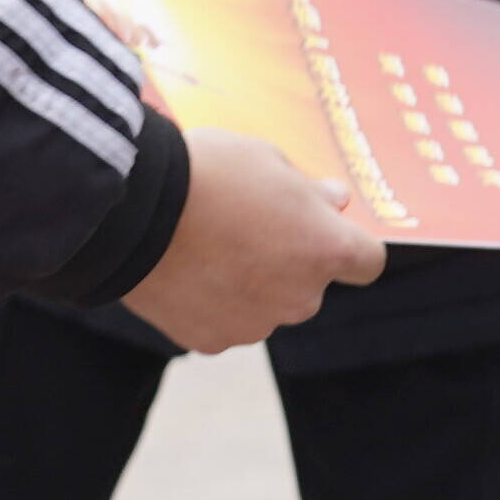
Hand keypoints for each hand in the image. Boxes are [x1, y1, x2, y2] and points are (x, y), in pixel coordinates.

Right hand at [129, 126, 384, 350]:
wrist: (132, 214)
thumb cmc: (207, 174)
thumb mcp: (267, 159)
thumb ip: (308, 190)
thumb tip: (334, 200)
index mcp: (326, 249)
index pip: (367, 261)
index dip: (349, 245)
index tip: (322, 228)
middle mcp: (300, 298)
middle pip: (309, 285)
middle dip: (289, 261)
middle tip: (246, 225)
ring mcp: (256, 325)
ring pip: (265, 306)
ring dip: (250, 284)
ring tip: (206, 246)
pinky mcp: (212, 341)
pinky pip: (224, 321)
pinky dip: (211, 303)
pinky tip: (184, 270)